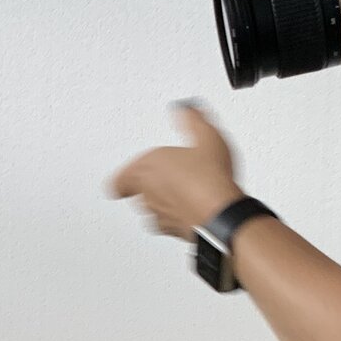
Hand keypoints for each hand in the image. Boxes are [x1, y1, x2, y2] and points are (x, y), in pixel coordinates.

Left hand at [112, 103, 242, 241]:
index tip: (123, 179)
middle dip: (148, 186)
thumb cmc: (210, 180)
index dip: (122, 179)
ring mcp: (158, 214)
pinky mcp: (172, 231)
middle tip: (165, 177)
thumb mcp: (207, 137)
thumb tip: (186, 108)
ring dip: (161, 202)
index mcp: (148, 168)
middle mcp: (147, 193)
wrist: (222, 215)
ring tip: (182, 191)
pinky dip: (176, 217)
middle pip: (136, 193)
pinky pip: (168, 224)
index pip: (119, 180)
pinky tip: (193, 208)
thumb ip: (193, 119)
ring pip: (150, 210)